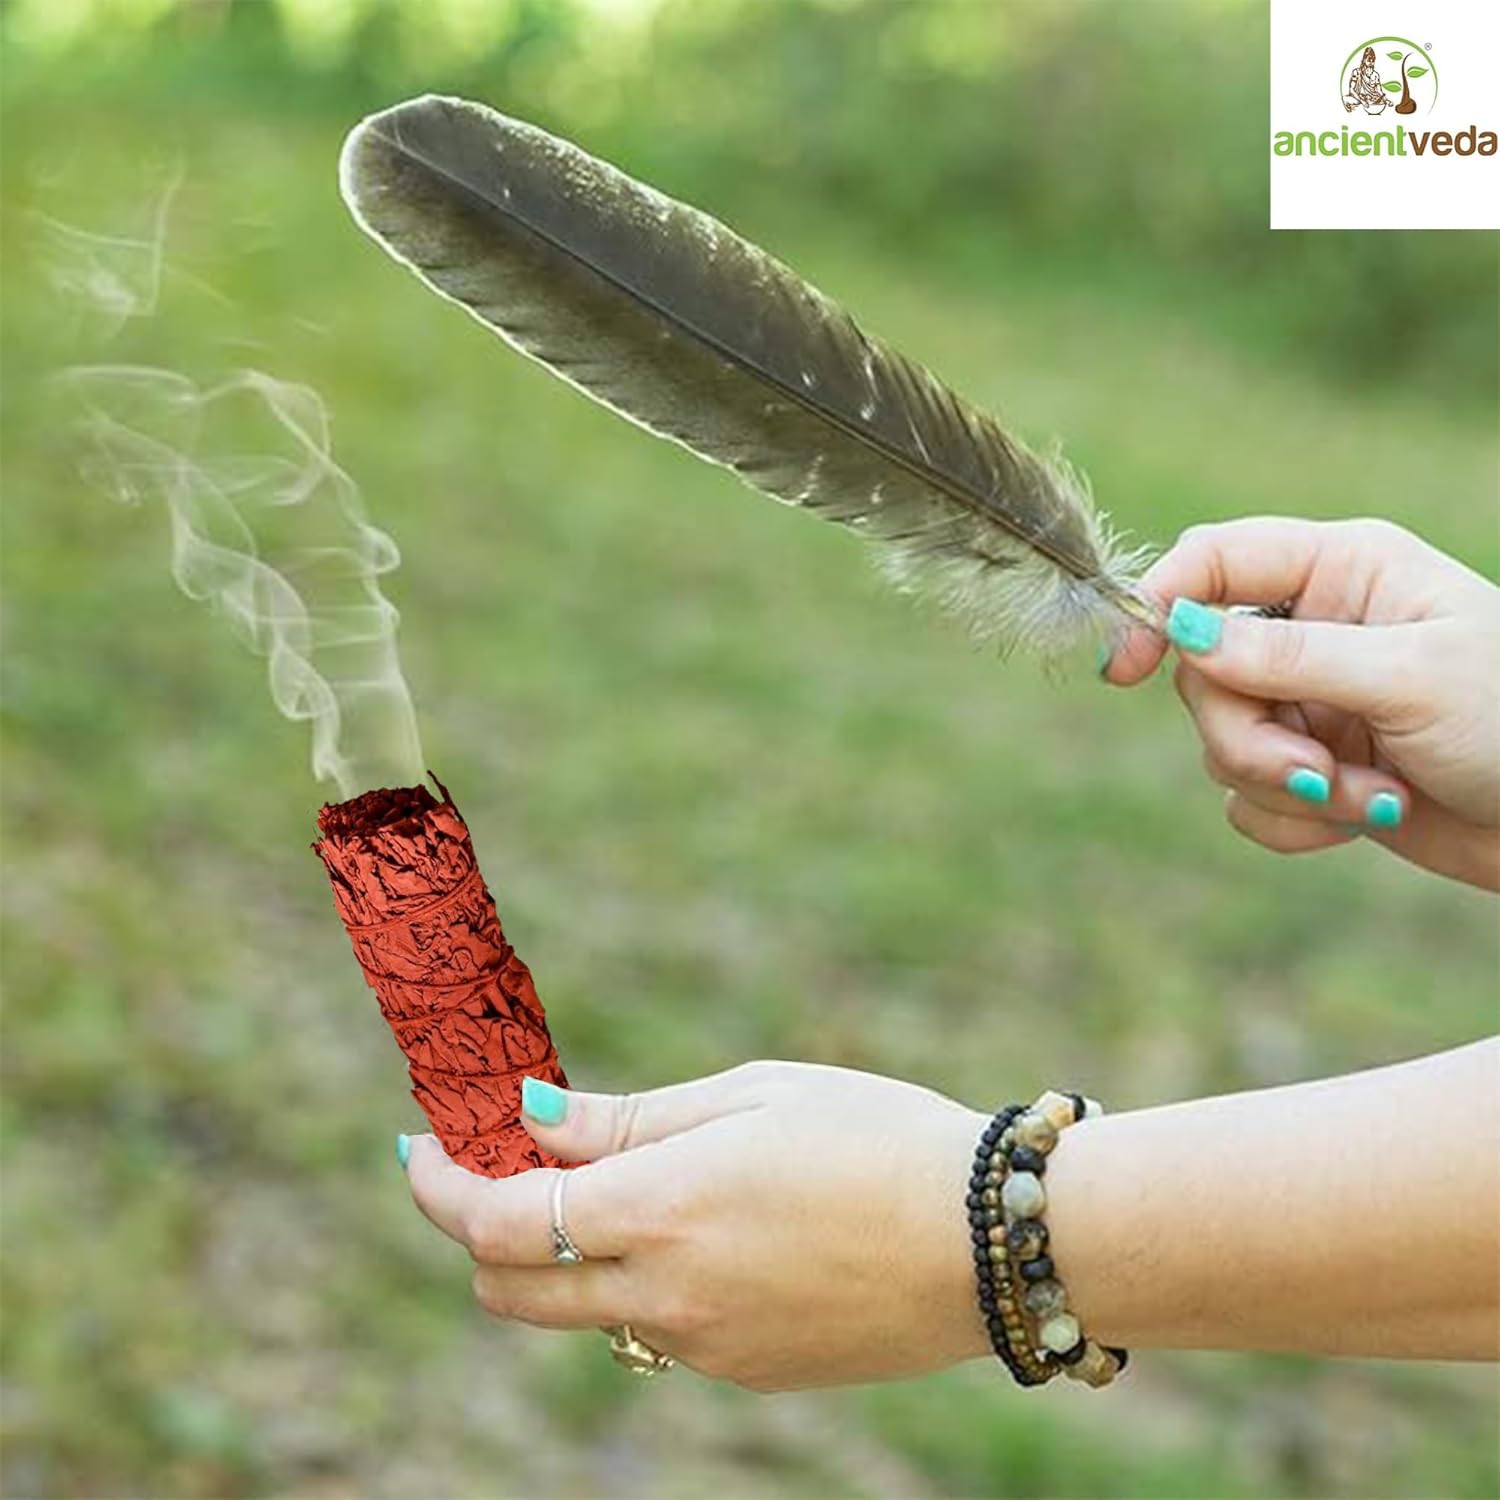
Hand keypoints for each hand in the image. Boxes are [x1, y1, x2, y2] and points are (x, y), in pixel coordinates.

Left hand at [400, 1062, 988, 1390]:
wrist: (992, 1243)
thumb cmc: (874, 1137)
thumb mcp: (750, 1097)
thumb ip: (627, 1120)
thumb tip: (528, 1118)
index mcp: (660, 1213)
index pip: (498, 1224)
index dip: (441, 1188)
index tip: (421, 1150)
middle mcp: (666, 1298)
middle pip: (510, 1295)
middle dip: (481, 1235)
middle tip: (507, 1168)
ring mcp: (707, 1348)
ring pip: (584, 1317)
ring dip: (566, 1261)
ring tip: (621, 1187)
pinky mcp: (749, 1370)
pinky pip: (659, 1332)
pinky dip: (642, 1284)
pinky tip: (709, 1229)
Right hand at [1104, 518, 1499, 890]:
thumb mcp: (1407, 677)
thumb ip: (1288, 655)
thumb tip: (1181, 632)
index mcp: (1341, 571)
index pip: (1214, 561)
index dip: (1159, 604)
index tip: (1127, 669)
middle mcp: (1313, 628)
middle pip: (1205, 673)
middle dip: (1251, 736)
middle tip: (1314, 770)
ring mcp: (1309, 702)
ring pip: (1220, 742)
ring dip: (1289, 786)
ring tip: (1372, 800)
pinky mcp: (1312, 769)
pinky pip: (1246, 799)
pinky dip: (1298, 821)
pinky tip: (1367, 818)